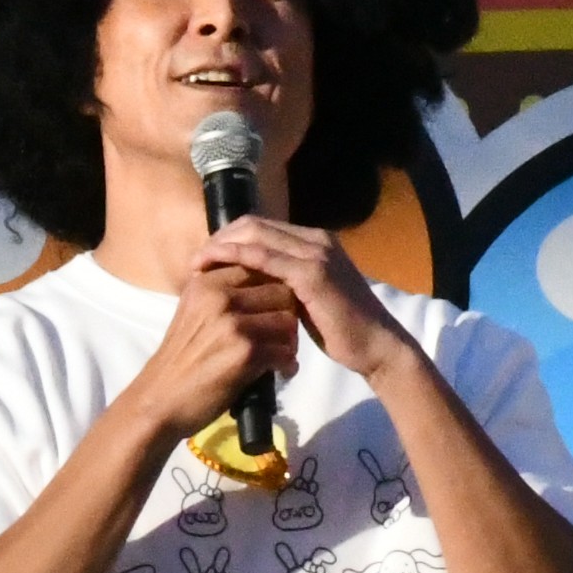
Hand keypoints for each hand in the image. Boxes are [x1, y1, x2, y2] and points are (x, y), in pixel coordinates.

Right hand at [123, 264, 300, 441]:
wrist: (159, 400)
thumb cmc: (178, 360)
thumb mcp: (192, 312)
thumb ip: (220, 293)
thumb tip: (262, 281)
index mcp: (206, 282)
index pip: (260, 268)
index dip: (273, 290)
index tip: (271, 312)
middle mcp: (219, 297)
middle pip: (281, 291)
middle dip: (287, 314)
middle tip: (283, 336)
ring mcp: (233, 324)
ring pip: (288, 320)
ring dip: (290, 341)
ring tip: (282, 355)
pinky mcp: (246, 353)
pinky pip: (285, 351)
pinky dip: (288, 364)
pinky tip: (281, 372)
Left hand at [194, 219, 413, 381]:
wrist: (376, 347)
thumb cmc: (343, 330)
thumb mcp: (308, 299)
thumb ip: (286, 284)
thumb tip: (255, 284)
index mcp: (316, 242)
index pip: (263, 227)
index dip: (230, 237)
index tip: (207, 256)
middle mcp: (316, 239)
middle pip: (255, 225)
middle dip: (220, 238)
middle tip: (196, 258)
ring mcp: (316, 253)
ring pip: (256, 236)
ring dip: (221, 246)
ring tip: (197, 263)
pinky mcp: (312, 273)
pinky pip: (264, 258)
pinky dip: (235, 259)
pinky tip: (214, 270)